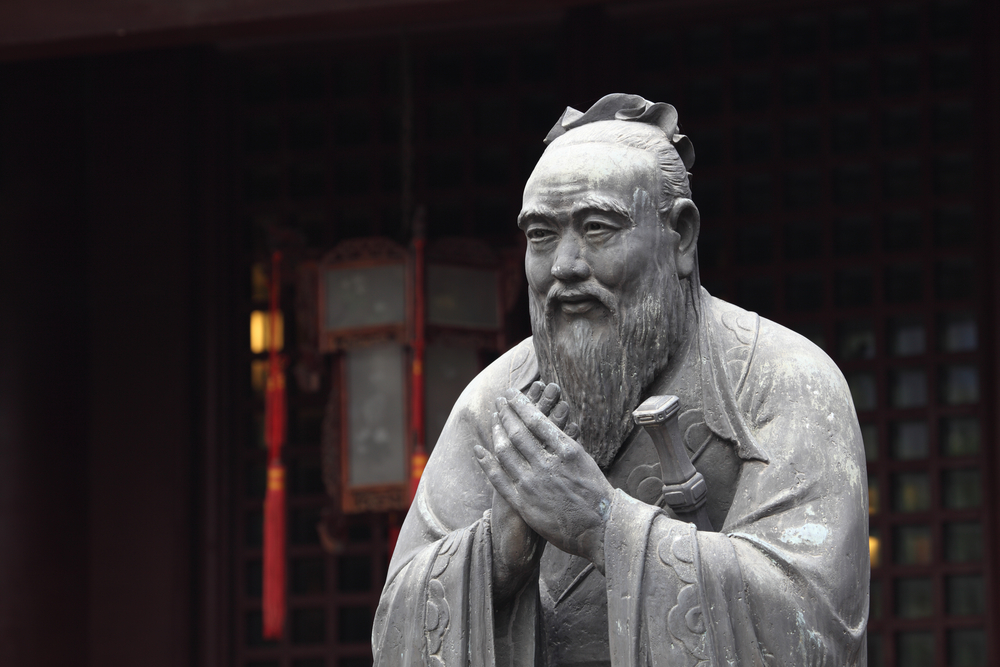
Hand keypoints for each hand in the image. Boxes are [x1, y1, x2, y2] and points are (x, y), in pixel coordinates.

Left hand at [476, 387, 614, 572]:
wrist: (601, 528)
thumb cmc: (596, 494)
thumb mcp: (584, 460)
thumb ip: (563, 445)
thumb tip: (547, 427)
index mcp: (566, 450)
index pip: (536, 420)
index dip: (520, 404)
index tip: (511, 394)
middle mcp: (547, 464)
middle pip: (517, 432)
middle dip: (505, 413)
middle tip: (498, 400)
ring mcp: (533, 484)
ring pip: (505, 452)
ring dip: (496, 432)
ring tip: (493, 420)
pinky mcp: (523, 504)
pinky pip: (499, 479)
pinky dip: (487, 463)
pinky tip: (479, 450)